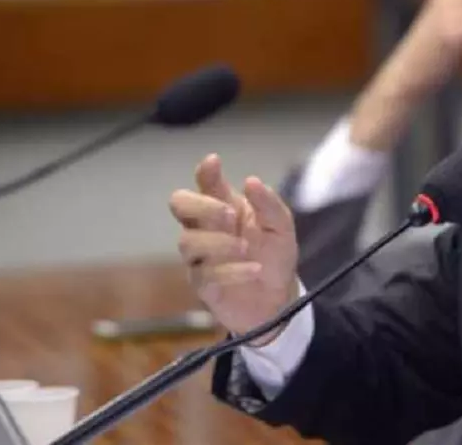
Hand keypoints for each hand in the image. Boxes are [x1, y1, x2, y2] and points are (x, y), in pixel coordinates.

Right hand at [171, 154, 298, 345]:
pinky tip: (253, 269)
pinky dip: (231, 270)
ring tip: (245, 248)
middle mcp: (207, 227)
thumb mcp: (282, 227)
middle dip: (201, 206)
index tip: (213, 162)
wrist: (280, 298)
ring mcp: (200, 255)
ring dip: (218, 242)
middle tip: (229, 215)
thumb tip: (251, 181)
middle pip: (179, 204)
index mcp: (225, 207)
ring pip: (187, 241)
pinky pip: (204, 273)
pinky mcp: (202, 283)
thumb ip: (269, 204)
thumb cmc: (275, 256)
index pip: (206, 184)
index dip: (204, 172)